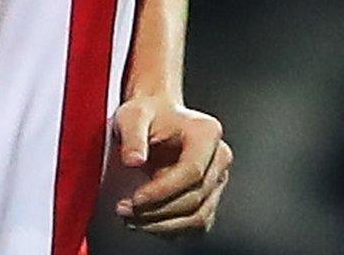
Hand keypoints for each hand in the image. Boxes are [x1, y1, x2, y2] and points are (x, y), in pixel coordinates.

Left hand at [112, 97, 232, 236]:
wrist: (157, 117)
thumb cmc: (148, 114)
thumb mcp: (133, 116)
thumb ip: (132, 136)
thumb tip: (133, 160)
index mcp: (206, 133)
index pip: (192, 171)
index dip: (163, 190)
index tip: (135, 199)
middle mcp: (219, 158)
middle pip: (195, 198)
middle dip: (157, 210)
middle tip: (124, 210)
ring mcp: (216, 180)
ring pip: (198, 217)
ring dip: (162, 225)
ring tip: (132, 219)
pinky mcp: (209, 197)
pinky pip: (195, 223)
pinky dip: (170, 229)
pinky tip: (145, 222)